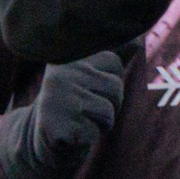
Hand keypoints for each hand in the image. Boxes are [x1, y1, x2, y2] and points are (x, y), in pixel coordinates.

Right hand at [0, 49, 126, 178]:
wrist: (41, 140)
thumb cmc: (75, 105)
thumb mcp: (90, 76)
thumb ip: (113, 57)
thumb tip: (138, 39)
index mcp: (69, 58)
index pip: (114, 63)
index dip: (109, 83)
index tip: (89, 90)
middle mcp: (60, 74)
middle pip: (115, 88)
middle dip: (109, 105)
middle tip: (85, 110)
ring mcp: (57, 99)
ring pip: (108, 112)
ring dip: (101, 123)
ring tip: (80, 121)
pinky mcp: (57, 125)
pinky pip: (95, 132)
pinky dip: (88, 137)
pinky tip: (72, 134)